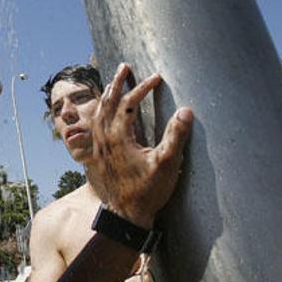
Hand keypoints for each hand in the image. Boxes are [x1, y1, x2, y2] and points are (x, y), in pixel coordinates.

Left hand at [90, 63, 193, 227]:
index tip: (157, 77)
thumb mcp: (167, 164)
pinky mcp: (98, 154)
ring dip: (107, 95)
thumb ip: (176, 136)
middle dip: (117, 83)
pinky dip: (100, 112)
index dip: (143, 88)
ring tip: (113, 84)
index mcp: (119, 136)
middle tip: (124, 67)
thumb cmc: (147, 191)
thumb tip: (186, 110)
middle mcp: (104, 137)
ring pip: (99, 113)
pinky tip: (104, 112)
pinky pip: (95, 125)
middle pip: (108, 102)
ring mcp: (99, 146)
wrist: (125, 214)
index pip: (129, 103)